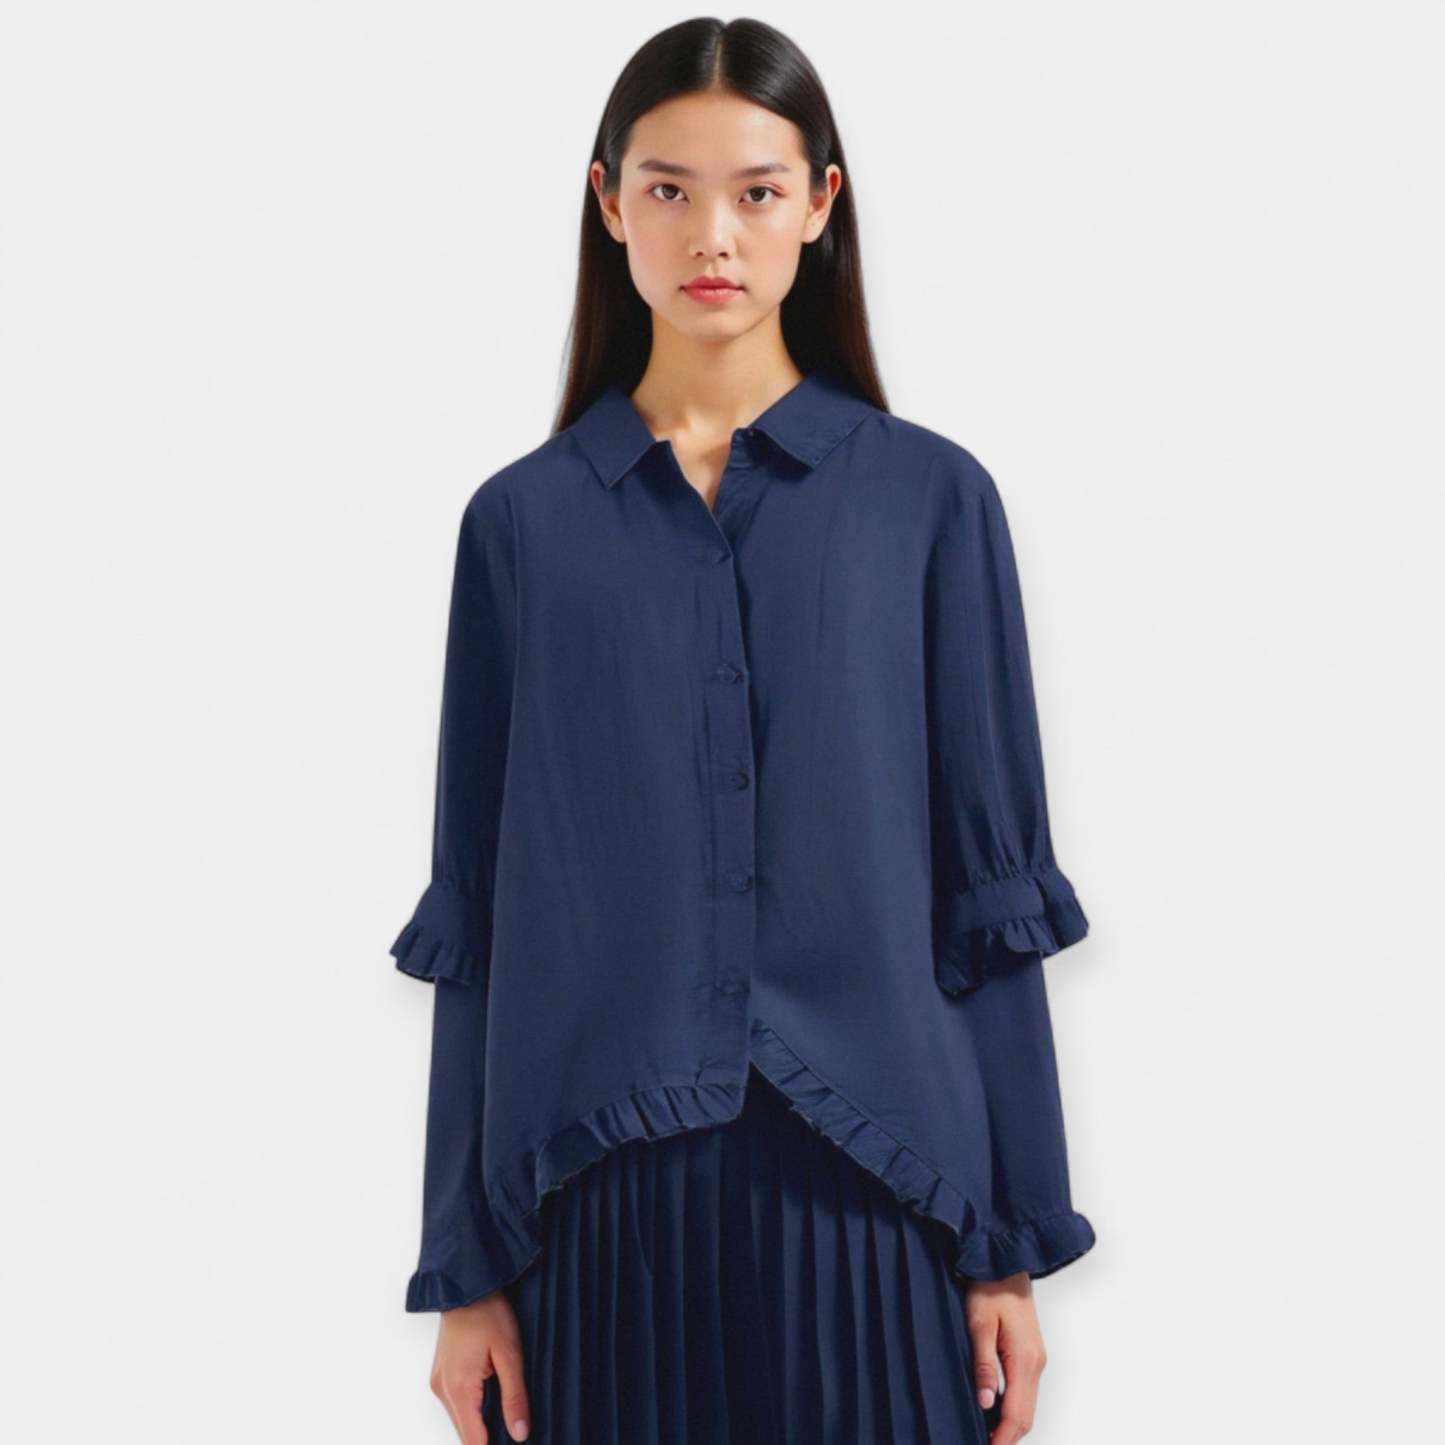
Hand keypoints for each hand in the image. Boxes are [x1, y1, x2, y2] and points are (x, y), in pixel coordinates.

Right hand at [429, 1290, 531, 1443]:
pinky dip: (474, 1407)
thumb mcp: (510, 1354)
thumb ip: (515, 1396)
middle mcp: (443, 1391)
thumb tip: (519, 1434)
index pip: (473, 1442)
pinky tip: (493, 1394)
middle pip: (466, 1435)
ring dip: (482, 1421)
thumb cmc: (488, 1312)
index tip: (513, 1441)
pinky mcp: (441, 1375)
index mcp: (459, 1389)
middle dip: (490, 1436)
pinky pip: (457, 1404)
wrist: (465, 1284)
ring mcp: (439, 1383)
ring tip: (508, 1409)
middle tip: (515, 1425)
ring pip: (461, 1420)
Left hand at [964, 1271, 1047, 1442]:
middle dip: (1007, 1437)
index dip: (1003, 1438)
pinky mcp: (1030, 1352)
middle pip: (1026, 1416)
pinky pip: (1025, 1390)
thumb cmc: (989, 1287)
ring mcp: (1036, 1358)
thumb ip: (983, 1365)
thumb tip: (985, 1403)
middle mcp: (1036, 1363)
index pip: (1018, 1414)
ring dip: (1010, 1424)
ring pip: (1027, 1405)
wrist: (1004, 1261)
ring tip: (986, 1434)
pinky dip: (1012, 1407)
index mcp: (1025, 1360)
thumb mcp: (979, 1325)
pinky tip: (994, 1409)